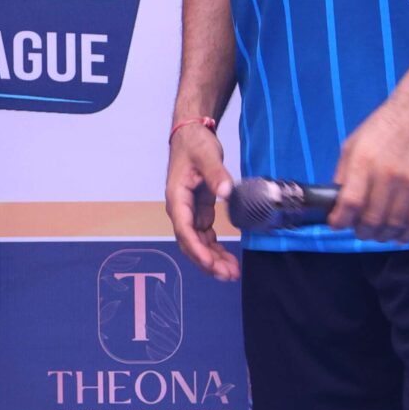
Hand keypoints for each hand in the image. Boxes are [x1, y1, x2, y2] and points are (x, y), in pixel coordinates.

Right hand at [164, 124, 240, 282]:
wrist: (191, 134)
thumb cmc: (194, 144)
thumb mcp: (206, 155)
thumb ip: (216, 173)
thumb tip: (226, 192)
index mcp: (177, 197)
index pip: (184, 229)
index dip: (196, 249)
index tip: (210, 263)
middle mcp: (180, 209)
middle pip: (190, 242)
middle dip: (207, 261)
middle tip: (227, 274)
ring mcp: (190, 212)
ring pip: (198, 243)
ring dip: (213, 259)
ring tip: (231, 273)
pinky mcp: (199, 211)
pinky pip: (206, 236)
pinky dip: (215, 249)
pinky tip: (228, 259)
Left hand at [327, 98, 408, 242]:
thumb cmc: (382, 126)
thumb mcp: (353, 143)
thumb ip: (344, 172)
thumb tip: (337, 200)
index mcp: (363, 162)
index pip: (350, 202)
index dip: (340, 220)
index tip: (337, 224)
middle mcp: (387, 175)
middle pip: (373, 219)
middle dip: (362, 232)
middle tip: (359, 232)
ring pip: (395, 223)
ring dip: (383, 236)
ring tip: (377, 235)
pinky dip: (408, 234)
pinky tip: (400, 236)